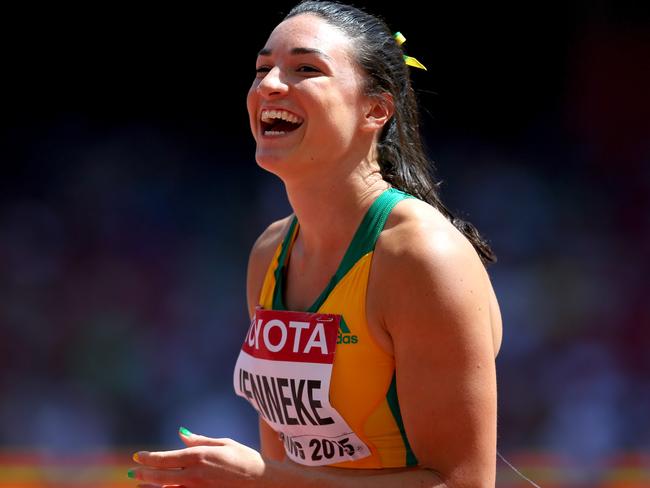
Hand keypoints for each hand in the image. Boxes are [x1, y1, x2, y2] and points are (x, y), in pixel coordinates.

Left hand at [130, 427, 265, 486]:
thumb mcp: (224, 444)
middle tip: (133, 472)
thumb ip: (200, 441)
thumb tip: (181, 434)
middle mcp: (195, 475)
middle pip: (161, 476)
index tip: (137, 457)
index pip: (165, 458)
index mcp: (199, 457)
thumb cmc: (246, 460)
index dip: (148, 458)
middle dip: (144, 474)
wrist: (264, 484)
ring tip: (141, 484)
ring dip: (153, 486)